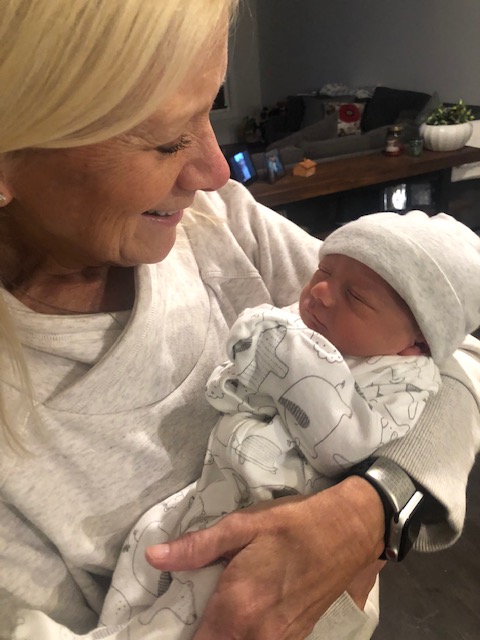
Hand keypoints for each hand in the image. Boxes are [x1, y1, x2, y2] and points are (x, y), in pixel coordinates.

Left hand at [145, 477, 384, 639]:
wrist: (349, 531)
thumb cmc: (293, 524)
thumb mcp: (243, 526)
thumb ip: (197, 548)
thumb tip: (153, 558)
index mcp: (237, 608)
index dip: (176, 635)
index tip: (164, 623)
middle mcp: (256, 636)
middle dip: (199, 635)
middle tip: (188, 612)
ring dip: (220, 636)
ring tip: (210, 614)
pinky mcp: (295, 639)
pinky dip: (240, 637)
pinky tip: (238, 617)